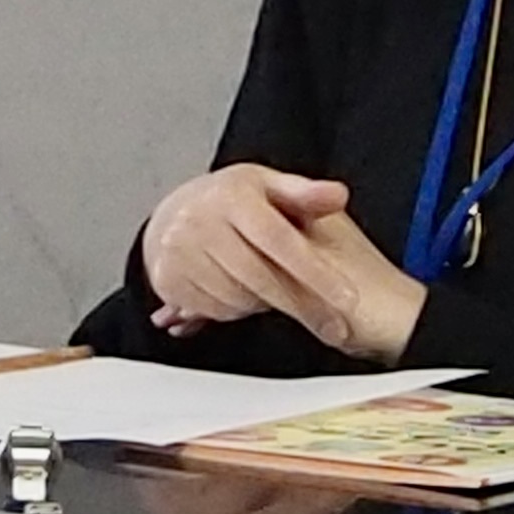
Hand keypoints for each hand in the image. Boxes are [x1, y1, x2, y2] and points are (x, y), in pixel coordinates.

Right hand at [136, 163, 425, 364]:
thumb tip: (338, 195)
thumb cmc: (230, 202)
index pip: (279, 240)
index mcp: (232, 196)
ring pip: (238, 298)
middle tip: (336, 327)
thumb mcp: (268, 187)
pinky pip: (216, 310)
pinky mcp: (166, 279)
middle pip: (260, 277)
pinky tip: (248, 294)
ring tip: (280, 292)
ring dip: (267, 304)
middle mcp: (199, 221)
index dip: (314, 272)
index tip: (346, 299)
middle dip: (303, 306)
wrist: (173, 214)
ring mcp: (179, 252)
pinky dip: (238, 309)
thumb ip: (305, 194)